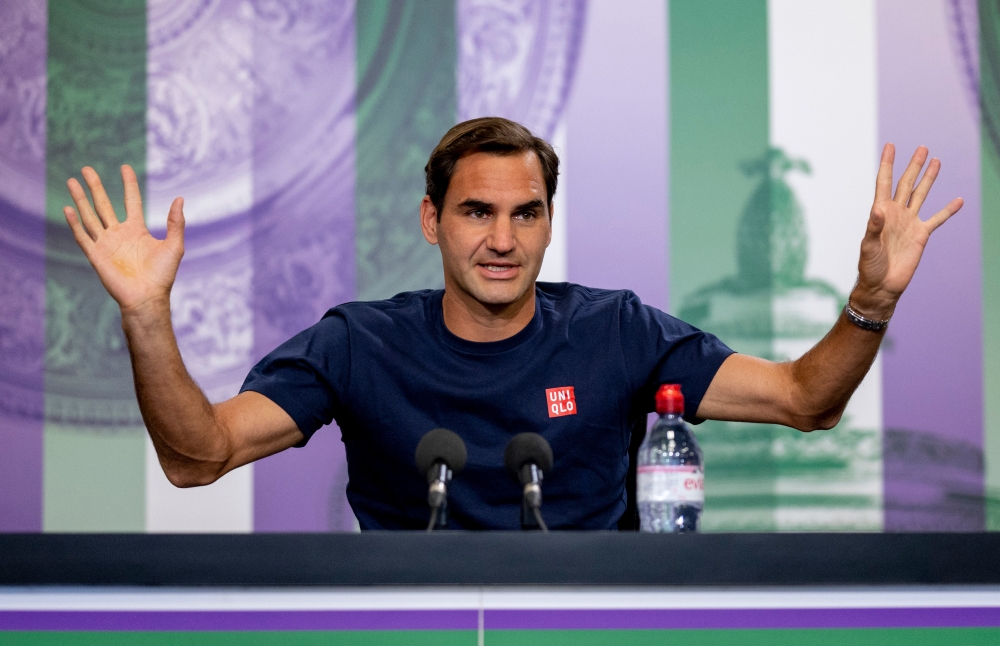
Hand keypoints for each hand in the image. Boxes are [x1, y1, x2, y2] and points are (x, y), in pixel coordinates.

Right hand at [64, 165, 184, 314]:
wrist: (147, 298)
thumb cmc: (163, 275)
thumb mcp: (174, 246)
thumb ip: (176, 222)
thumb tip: (180, 198)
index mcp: (137, 230)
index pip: (131, 201)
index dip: (129, 184)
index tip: (125, 167)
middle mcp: (119, 234)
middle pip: (104, 204)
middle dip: (96, 186)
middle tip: (87, 168)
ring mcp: (106, 244)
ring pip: (90, 216)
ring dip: (80, 199)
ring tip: (72, 181)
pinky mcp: (96, 255)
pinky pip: (83, 236)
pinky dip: (75, 223)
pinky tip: (68, 208)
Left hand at [854, 144, 963, 317]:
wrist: (882, 285)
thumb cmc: (869, 266)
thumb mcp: (869, 245)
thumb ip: (874, 227)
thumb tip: (878, 209)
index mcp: (880, 212)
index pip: (884, 183)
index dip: (887, 164)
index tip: (890, 146)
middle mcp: (896, 213)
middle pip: (906, 184)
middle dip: (913, 166)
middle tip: (921, 148)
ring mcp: (909, 222)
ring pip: (921, 195)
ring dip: (929, 179)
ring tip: (936, 161)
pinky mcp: (921, 235)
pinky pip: (937, 219)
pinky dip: (948, 210)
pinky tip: (958, 200)